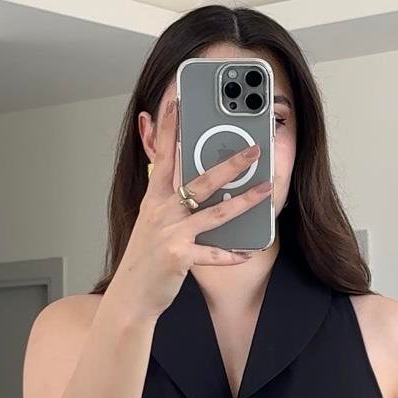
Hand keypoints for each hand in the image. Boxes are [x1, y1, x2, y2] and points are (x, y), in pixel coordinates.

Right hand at [106, 95, 274, 321]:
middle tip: (253, 149)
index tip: (177, 101)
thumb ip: (162, 195)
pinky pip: (213, 254)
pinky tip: (248, 251)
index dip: (170, 128)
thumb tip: (173, 176)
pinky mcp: (180, 257)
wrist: (130, 297)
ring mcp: (171, 234)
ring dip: (244, 200)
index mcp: (153, 200)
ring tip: (266, 189)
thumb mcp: (148, 221)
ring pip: (215, 213)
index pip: (163, 156)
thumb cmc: (144, 259)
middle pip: (201, 181)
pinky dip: (231, 254)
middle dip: (230, 163)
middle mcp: (162, 212)